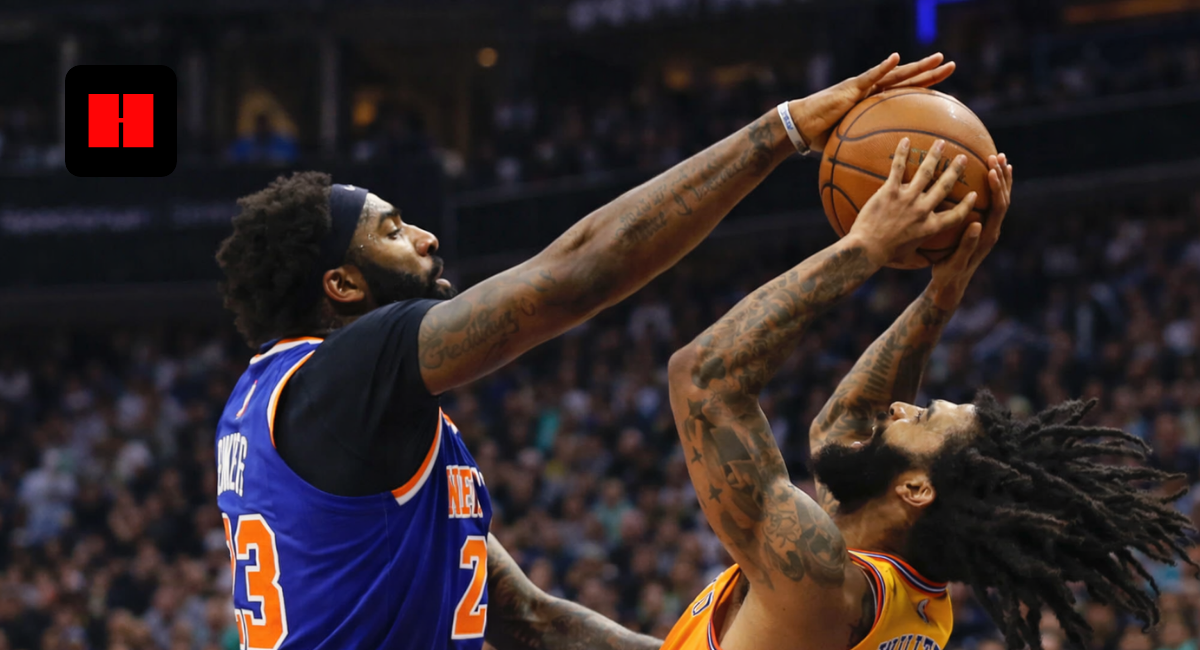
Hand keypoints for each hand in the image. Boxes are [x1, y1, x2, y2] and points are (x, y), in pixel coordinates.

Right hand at [790, 53, 955, 152]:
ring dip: (917, 66)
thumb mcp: (852, 145)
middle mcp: (873, 92)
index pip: (906, 94)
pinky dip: (883, 67)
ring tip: (938, 58)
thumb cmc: (822, 137)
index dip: (925, 89)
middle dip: (931, 73)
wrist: (801, 127)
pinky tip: (896, 58)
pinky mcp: (850, 88)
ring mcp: (863, 88)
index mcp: (875, 104)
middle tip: (953, 65)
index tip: (947, 89)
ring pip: (896, 74)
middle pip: (908, 80)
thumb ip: (867, 152)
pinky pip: (870, 77)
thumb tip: (878, 173)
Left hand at [847, 138, 975, 267]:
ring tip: (940, 143)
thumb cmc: (886, 255)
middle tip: (962, 157)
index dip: (967, 205)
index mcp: (930, 227)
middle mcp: (923, 211)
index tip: (974, 194)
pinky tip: (905, 140)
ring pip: (926, 173)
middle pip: (945, 186)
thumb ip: (920, 251)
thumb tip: (924, 260)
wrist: (867, 249)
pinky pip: (898, 169)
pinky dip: (902, 154)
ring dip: (934, 156)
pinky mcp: (890, 192)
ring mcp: (907, 199)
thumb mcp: (910, 255)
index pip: (956, 215)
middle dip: (955, 170)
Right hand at [929, 153, 1013, 309]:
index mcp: (988, 236)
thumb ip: (967, 245)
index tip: (991, 170)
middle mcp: (992, 230)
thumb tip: (977, 224)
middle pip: (1004, 198)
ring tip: (997, 158)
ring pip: (1000, 199)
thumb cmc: (949, 275)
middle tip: (996, 156)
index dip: (997, 188)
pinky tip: (985, 175)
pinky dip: (991, 187)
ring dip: (1000, 179)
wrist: (951, 285)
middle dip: (1001, 177)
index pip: (999, 207)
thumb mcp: (955, 262)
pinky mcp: (981, 227)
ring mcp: (988, 228)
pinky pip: (990, 203)